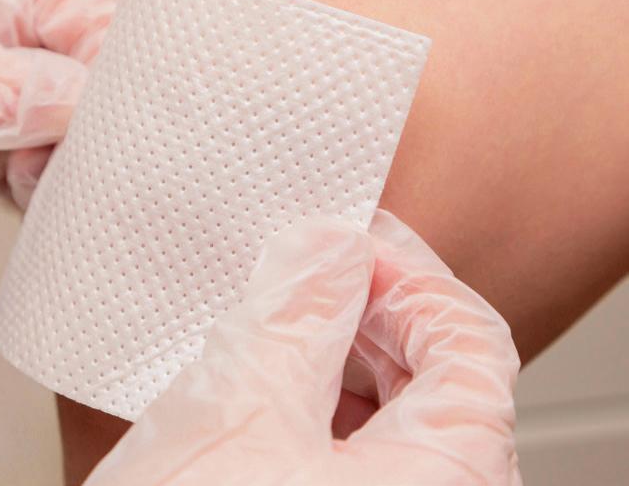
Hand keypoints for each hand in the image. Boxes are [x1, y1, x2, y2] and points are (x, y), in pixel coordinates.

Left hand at [0, 0, 114, 229]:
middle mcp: (12, 52)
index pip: (102, 29)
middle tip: (72, 182)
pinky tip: (45, 234)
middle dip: (106, 144)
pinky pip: (34, 196)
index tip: (113, 135)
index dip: (121, 80)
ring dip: (76, 188)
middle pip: (103, 98)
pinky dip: (46, 219)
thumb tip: (77, 106)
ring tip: (50, 208)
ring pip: (75, 153)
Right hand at [85, 210, 521, 484]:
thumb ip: (296, 314)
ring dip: (337, 359)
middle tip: (303, 277)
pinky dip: (318, 409)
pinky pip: (357, 457)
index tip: (341, 247)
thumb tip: (327, 247)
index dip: (406, 278)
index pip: (468, 344)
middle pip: (438, 381)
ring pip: (393, 419)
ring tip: (274, 327)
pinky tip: (266, 392)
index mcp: (449, 478)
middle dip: (369, 316)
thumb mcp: (242, 413)